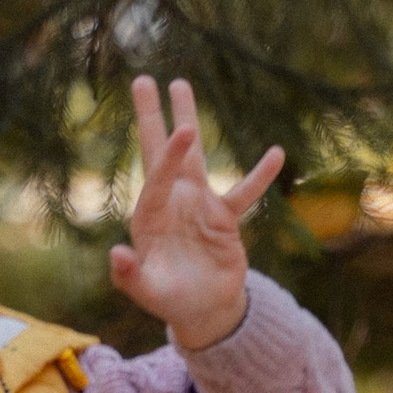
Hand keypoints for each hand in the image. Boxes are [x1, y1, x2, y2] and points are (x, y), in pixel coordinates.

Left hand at [110, 76, 285, 352]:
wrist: (203, 311)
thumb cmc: (170, 301)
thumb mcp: (147, 292)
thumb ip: (129, 276)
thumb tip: (117, 253)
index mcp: (149, 217)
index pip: (156, 179)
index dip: (169, 157)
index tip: (183, 133)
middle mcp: (170, 203)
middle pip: (160, 152)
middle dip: (152, 118)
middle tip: (144, 80)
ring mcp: (197, 205)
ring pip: (194, 157)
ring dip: (188, 122)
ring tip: (181, 84)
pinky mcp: (223, 216)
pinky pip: (245, 192)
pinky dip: (260, 176)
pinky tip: (276, 153)